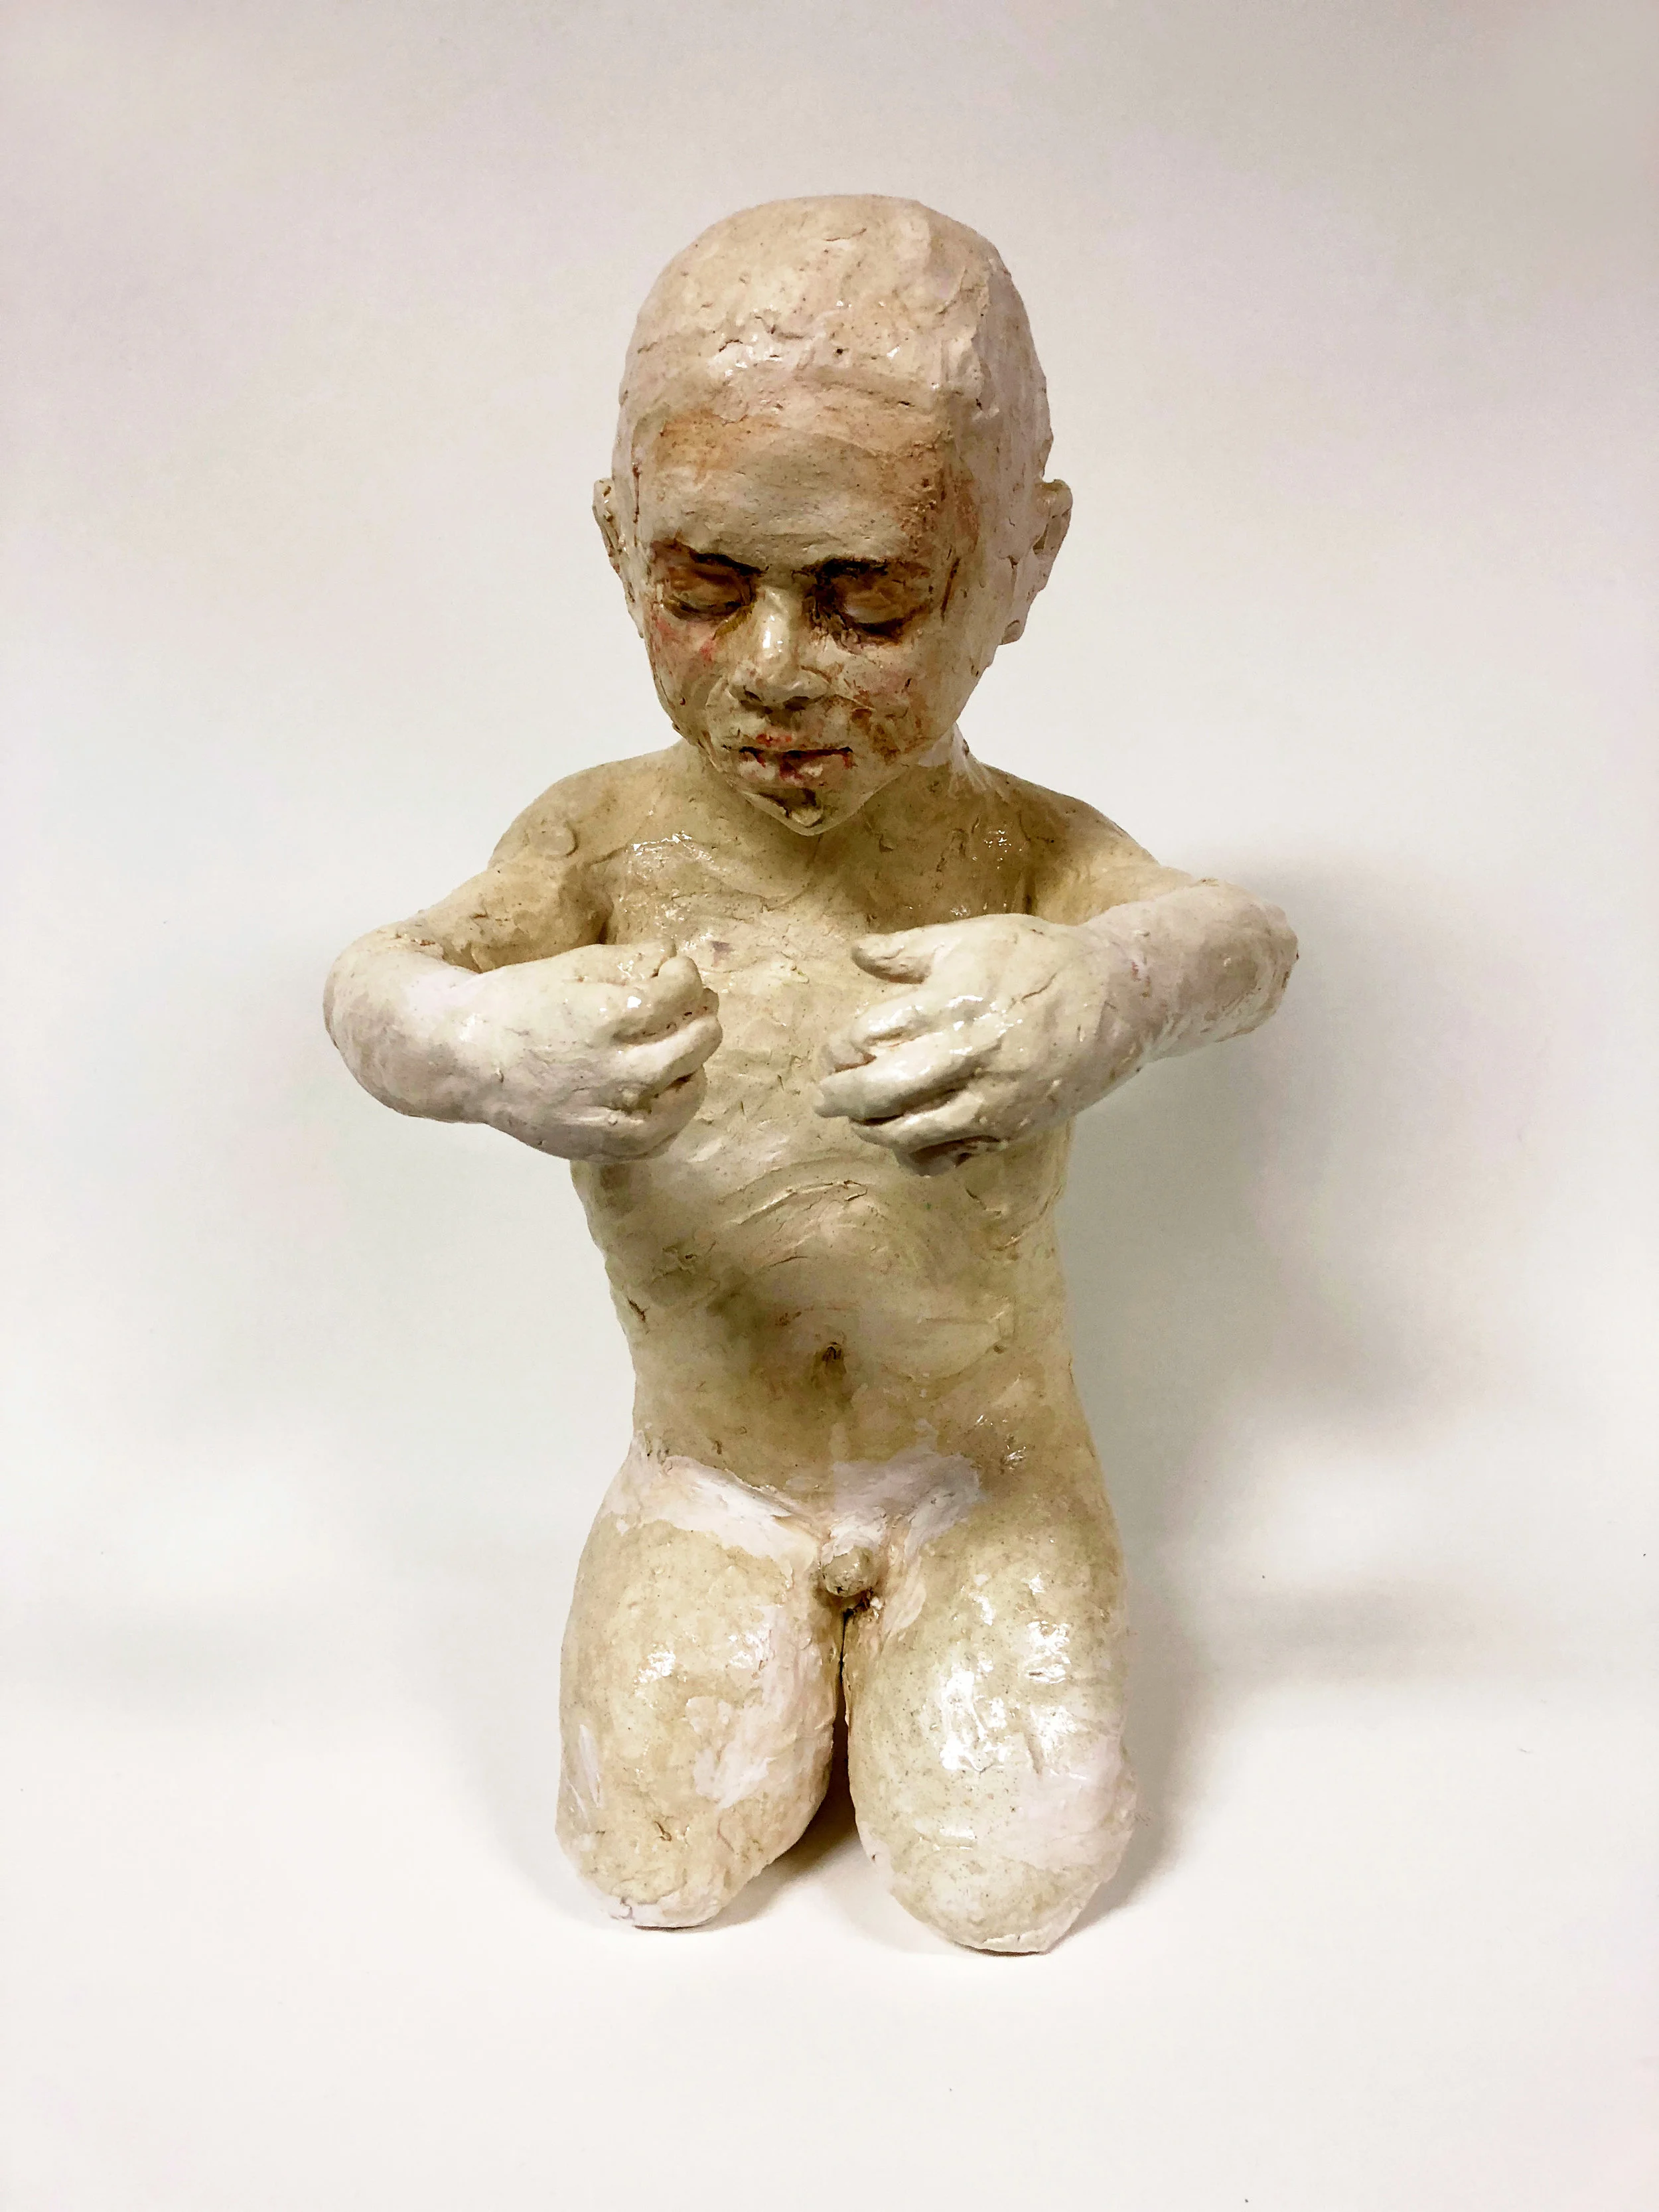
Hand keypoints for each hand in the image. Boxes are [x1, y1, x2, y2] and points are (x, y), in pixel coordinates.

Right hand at [453, 941, 719, 1160]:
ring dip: (693, 1062)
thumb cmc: (517, 1005)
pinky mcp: (608, 1148)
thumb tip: (674, 960)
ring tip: (673, 1047)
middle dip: (700, 1014)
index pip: (683, 991)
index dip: (685, 975)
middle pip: (700, 1040)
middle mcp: (621, 1072)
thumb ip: (631, 961)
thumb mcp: (571, 966)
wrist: (467, 1061)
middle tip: (686, 1007)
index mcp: (610, 1017)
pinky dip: (672, 1108)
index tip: (674, 973)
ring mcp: (617, 1118)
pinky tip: (658, 1089)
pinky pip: (666, 1134)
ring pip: (692, 1088)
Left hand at [814, 915, 1142, 1174]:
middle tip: (825, 1099)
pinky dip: (916, 1155)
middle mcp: (967, 1059)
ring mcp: (990, 1102)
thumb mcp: (972, 938)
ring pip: (907, 1134)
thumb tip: (856, 955)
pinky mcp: (1011, 1130)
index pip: (867, 1039)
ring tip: (862, 1119)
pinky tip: (907, 1140)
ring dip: (873, 1129)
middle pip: (878, 1093)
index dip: (840, 1049)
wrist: (1119, 997)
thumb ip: (908, 951)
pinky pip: (947, 1157)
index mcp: (950, 1005)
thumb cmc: (1040, 959)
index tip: (835, 1050)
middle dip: (840, 1098)